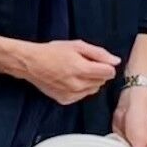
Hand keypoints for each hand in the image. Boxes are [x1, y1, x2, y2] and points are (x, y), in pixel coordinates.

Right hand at [4, 39, 120, 105]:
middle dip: (97, 73)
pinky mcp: (65, 100)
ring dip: (89, 81)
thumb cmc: (52, 51)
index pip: (109, 73)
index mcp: (82, 69)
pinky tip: (69, 80)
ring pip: (93, 90)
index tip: (98, 62)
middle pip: (102, 82)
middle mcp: (77, 85)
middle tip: (84, 64)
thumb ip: (99, 53)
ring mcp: (71, 94)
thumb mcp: (77, 45)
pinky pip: (82, 95)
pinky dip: (80, 89)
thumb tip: (116, 61)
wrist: (31, 63)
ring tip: (75, 72)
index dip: (106, 66)